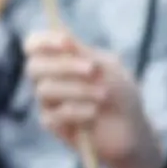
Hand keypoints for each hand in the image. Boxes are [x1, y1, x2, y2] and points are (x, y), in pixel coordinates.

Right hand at [26, 30, 158, 167]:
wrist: (132, 131)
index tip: (67, 42)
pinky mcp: (52, 123)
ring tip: (104, 95)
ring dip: (78, 90)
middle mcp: (47, 77)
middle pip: (34, 66)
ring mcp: (47, 101)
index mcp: (57, 59)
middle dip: (64, 66)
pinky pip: (53, 114)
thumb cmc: (121, 94)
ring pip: (44, 89)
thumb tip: (63, 36)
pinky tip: (94, 114)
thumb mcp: (109, 69)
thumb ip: (85, 54)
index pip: (34, 44)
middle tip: (93, 70)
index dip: (45, 41)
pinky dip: (76, 111)